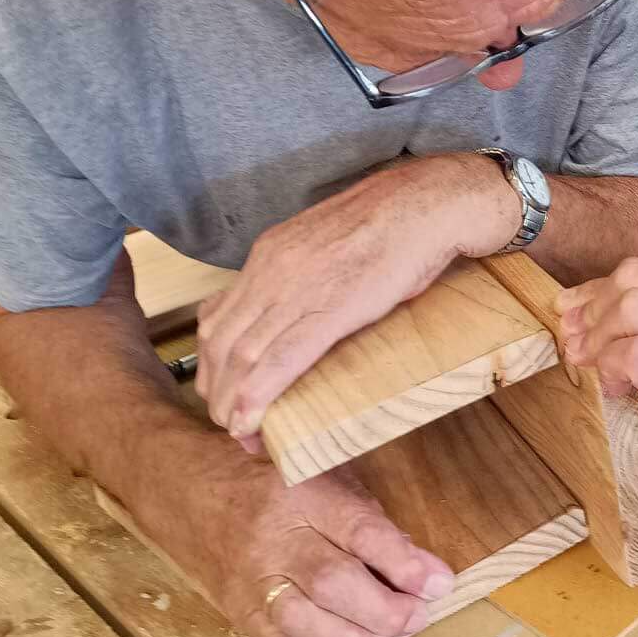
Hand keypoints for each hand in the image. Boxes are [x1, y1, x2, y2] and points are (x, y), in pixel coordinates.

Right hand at [160, 444, 455, 636]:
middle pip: (331, 582)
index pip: (359, 530)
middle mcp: (274, 537)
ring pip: (302, 621)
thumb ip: (366, 517)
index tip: (439, 583)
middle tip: (416, 620)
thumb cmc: (272, 482)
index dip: (402, 562)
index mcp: (302, 493)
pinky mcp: (238, 611)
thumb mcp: (323, 475)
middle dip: (382, 610)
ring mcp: (251, 578)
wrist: (188, 492)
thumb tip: (417, 566)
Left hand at [198, 153, 520, 441]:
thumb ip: (299, 270)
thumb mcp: (325, 241)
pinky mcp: (332, 309)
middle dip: (215, 391)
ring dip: (232, 402)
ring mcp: (298, 288)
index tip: (220, 393)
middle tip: (226, 423)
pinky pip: (281, 359)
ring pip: (241, 356)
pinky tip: (250, 422)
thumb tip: (293, 308)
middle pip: (218, 342)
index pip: (215, 317)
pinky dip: (258, 395)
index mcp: (269, 253)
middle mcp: (271, 270)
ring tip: (239, 432)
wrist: (427, 204)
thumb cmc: (388, 224)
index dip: (210, 364)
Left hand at [559, 261, 637, 539]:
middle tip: (576, 333)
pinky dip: (610, 366)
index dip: (612, 292)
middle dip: (593, 301)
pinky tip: (615, 388)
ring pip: (630, 305)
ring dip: (596, 334)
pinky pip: (634, 354)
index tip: (589, 316)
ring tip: (590, 363)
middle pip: (636, 275)